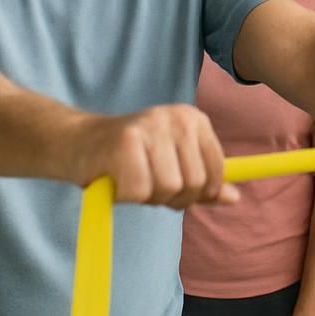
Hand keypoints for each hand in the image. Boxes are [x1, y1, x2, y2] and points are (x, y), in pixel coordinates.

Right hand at [69, 104, 236, 207]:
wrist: (80, 142)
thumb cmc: (131, 158)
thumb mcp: (174, 165)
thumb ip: (204, 181)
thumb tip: (234, 197)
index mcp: (195, 120)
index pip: (217, 171)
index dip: (200, 192)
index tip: (179, 192)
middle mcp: (178, 117)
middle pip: (194, 183)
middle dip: (172, 198)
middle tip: (148, 185)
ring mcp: (152, 126)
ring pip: (169, 188)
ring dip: (148, 197)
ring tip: (132, 180)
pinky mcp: (126, 140)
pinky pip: (139, 191)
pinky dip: (126, 196)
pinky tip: (116, 180)